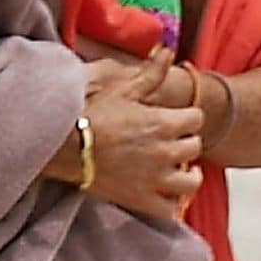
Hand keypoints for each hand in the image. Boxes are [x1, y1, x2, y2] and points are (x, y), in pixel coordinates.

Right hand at [77, 47, 203, 219]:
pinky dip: (173, 204)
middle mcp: (166, 151)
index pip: (196, 118)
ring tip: (180, 170)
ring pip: (191, 181)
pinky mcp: (141, 199)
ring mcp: (155, 179)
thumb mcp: (123, 89)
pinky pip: (170, 209)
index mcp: (164, 122)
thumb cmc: (91, 113)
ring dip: (188, 174)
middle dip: (185, 140)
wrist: (64, 145)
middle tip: (171, 140)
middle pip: (194, 146)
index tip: (176, 117)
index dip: (187, 116)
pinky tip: (167, 194)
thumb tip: (167, 51)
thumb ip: (151, 73)